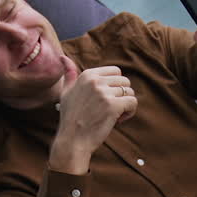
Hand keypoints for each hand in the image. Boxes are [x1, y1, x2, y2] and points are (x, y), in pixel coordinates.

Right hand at [49, 56, 137, 173]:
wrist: (72, 140)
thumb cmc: (70, 118)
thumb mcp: (66, 92)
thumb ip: (69, 74)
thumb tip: (63, 57)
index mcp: (87, 75)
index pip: (116, 71)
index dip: (115, 86)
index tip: (106, 99)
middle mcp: (95, 81)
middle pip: (125, 81)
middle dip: (122, 95)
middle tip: (111, 109)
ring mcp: (104, 93)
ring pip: (130, 92)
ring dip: (126, 105)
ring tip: (114, 116)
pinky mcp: (113, 106)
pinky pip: (133, 102)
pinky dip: (130, 112)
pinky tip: (119, 120)